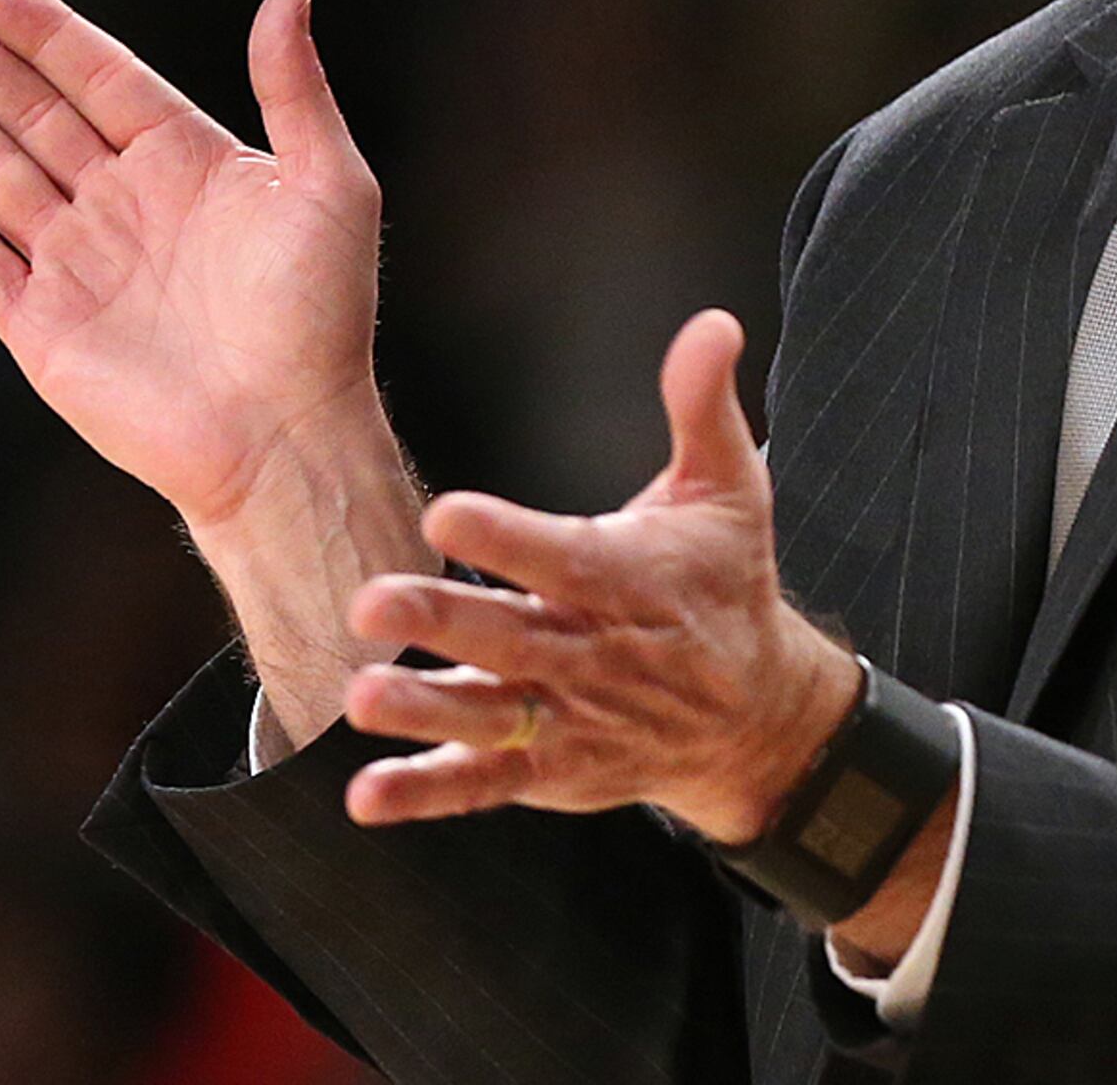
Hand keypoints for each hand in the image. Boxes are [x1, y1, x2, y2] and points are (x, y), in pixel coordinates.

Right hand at [0, 0, 390, 532]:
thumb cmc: (322, 314)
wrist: (285, 434)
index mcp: (191, 163)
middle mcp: (127, 204)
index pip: (103, 79)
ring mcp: (80, 264)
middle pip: (35, 115)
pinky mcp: (42, 328)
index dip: (47, 33)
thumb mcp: (330, 185)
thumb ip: (295, 90)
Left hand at [337, 310, 864, 848]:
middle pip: (513, 639)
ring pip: (489, 716)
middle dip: (442, 623)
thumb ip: (702, 406)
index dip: (507, 538)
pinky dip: (426, 792)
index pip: (563, 557)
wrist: (756, 715)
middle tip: (370, 604)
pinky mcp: (547, 769)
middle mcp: (594, 653)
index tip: (446, 514)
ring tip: (361, 698)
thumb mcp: (729, 490)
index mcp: (629, 579)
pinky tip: (368, 794)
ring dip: (425, 711)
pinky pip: (482, 784)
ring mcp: (568, 719)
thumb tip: (712, 322)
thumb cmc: (724, 586)